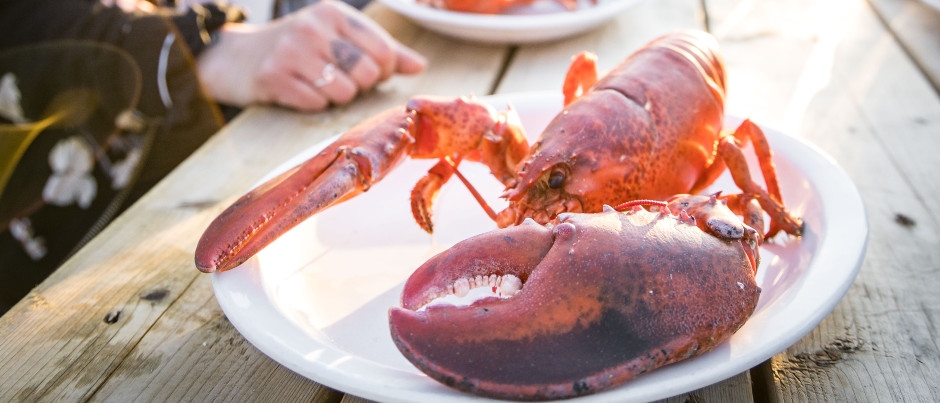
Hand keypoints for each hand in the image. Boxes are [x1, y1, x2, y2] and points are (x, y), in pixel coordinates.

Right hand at [196, 0, 425, 110]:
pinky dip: (313, 104)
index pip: (384, 51)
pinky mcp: (274, 77)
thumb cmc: (299, 48)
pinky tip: (299, 90)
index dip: (385, 71)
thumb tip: (420, 66)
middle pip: (368, 73)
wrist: (236, 58)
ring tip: (318, 83)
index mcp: (334, 13)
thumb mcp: (340, 38)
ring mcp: (291, 51)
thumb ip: (383, 50)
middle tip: (341, 79)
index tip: (371, 72)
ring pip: (345, 92)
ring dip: (337, 97)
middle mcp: (313, 27)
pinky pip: (317, 104)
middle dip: (361, 85)